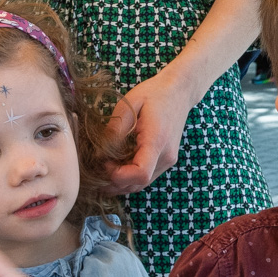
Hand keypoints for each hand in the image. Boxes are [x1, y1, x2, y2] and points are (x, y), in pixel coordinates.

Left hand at [105, 67, 197, 192]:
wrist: (179, 91)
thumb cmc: (153, 94)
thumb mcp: (129, 105)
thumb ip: (114, 130)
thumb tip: (99, 154)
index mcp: (157, 141)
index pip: (140, 173)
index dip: (118, 175)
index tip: (104, 162)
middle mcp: (166, 156)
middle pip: (138, 184)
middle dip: (115, 181)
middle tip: (98, 166)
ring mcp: (167, 161)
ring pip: (141, 184)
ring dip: (121, 182)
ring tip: (104, 168)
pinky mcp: (166, 160)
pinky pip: (146, 177)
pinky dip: (130, 177)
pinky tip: (117, 166)